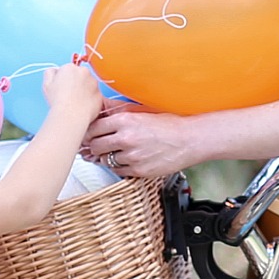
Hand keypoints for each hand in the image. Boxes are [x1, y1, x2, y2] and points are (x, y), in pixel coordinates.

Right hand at [40, 62, 106, 132]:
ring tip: (76, 102)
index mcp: (70, 68)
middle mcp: (84, 72)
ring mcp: (94, 83)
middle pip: (80, 75)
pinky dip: (90, 100)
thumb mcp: (47, 83)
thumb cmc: (58, 100)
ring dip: (84, 90)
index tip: (62, 88)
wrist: (70, 115)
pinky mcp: (100, 95)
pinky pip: (95, 96)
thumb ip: (50, 73)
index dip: (64, 79)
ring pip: (89, 85)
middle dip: (76, 83)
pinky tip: (82, 107)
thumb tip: (55, 71)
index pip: (68, 69)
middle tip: (69, 95)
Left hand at [85, 105, 209, 180]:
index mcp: (125, 120)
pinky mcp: (138, 170)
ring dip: (105, 157)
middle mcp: (126, 138)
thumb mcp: (142, 110)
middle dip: (93, 146)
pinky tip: (124, 160)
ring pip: (105, 160)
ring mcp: (132, 156)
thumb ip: (118, 110)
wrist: (190, 140)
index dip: (88, 132)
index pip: (93, 128)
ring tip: (111, 152)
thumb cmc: (169, 124)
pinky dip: (118, 166)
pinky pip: (118, 171)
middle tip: (95, 146)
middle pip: (95, 146)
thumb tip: (99, 107)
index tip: (88, 134)